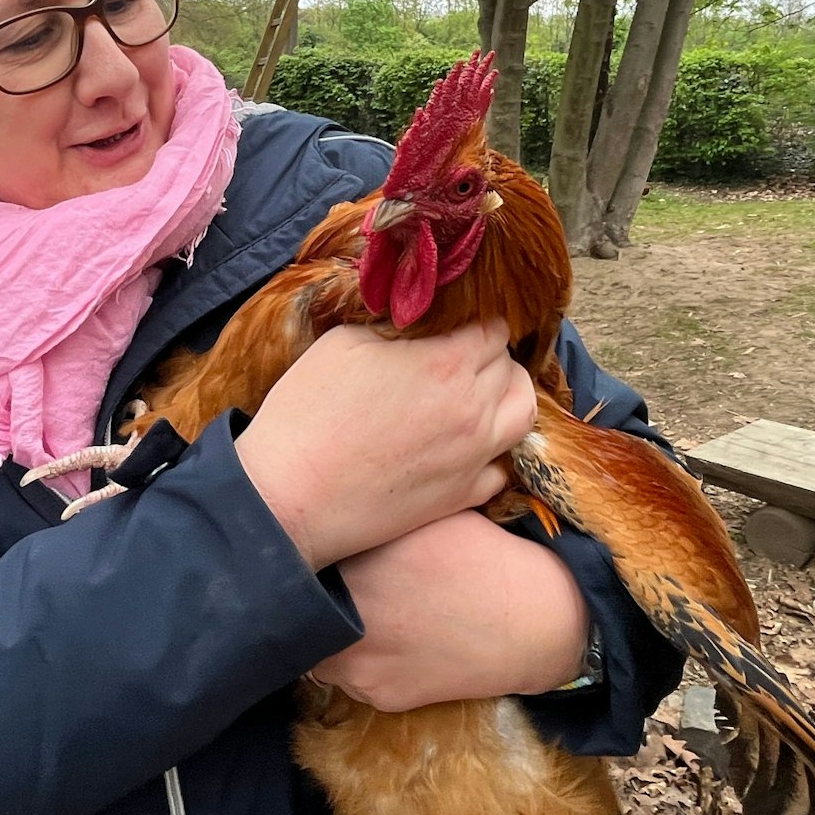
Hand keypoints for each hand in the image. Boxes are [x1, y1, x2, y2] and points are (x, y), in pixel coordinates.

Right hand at [235, 319, 534, 567]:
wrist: (291, 495)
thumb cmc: (306, 413)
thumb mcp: (342, 342)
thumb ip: (394, 324)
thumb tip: (414, 320)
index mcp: (446, 362)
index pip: (494, 327)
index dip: (474, 322)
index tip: (454, 327)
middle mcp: (473, 408)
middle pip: (511, 368)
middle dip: (490, 356)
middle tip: (459, 359)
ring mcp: (474, 456)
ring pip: (523, 415)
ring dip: (508, 397)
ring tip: (480, 396)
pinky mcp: (463, 495)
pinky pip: (502, 466)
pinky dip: (494, 451)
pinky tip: (465, 445)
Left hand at [310, 511, 589, 712]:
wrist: (534, 623)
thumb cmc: (486, 555)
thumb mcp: (430, 513)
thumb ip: (378, 513)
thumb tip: (335, 502)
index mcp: (357, 559)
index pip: (303, 554)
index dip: (308, 550)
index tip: (321, 545)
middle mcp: (349, 611)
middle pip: (305, 602)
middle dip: (317, 592)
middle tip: (340, 582)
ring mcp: (358, 660)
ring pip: (319, 646)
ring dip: (331, 630)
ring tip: (368, 614)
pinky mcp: (376, 695)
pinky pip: (349, 677)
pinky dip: (361, 660)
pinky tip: (394, 642)